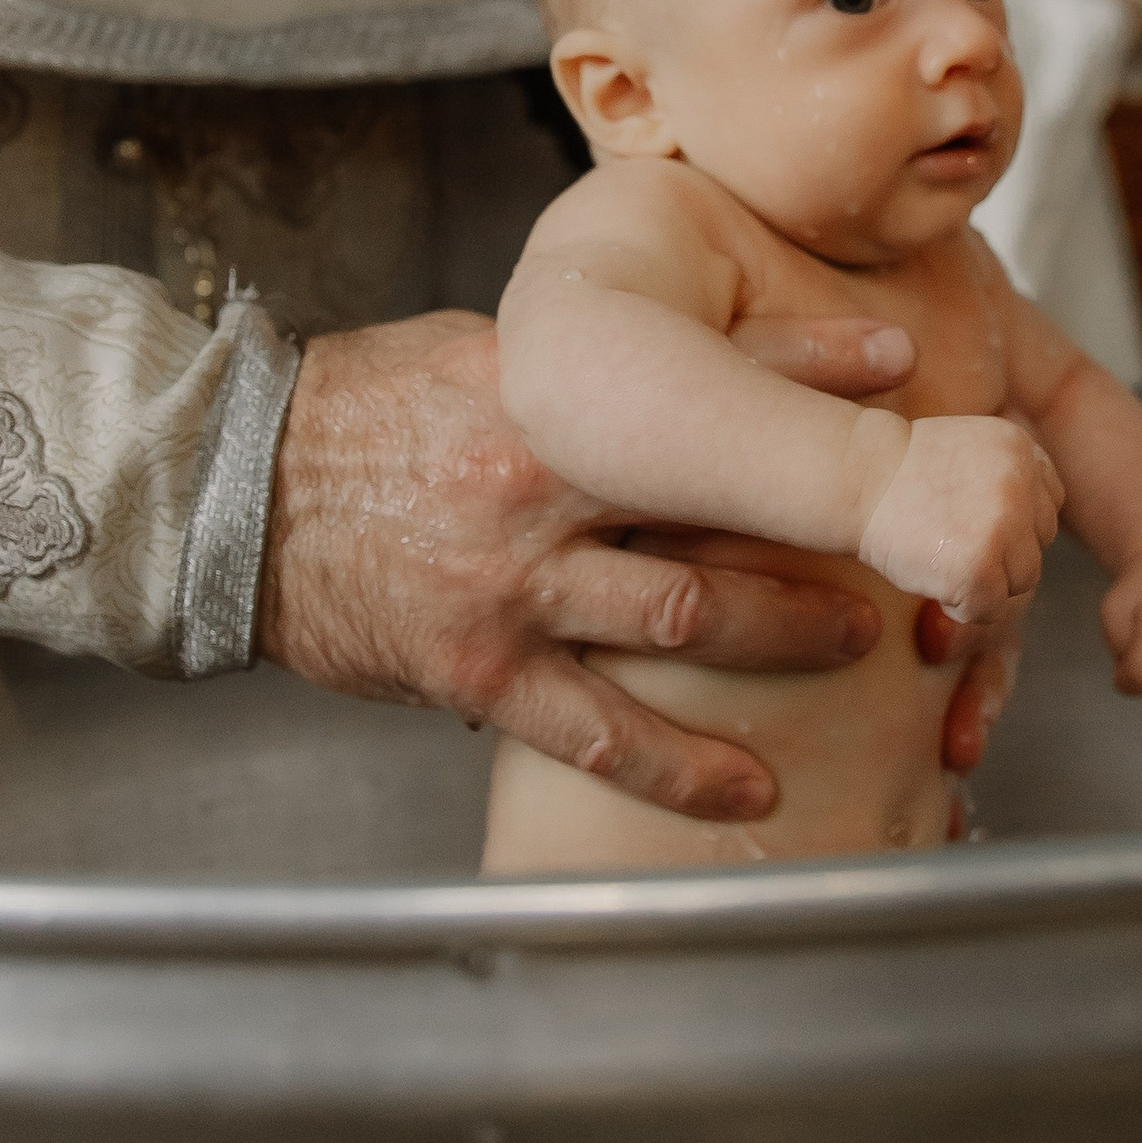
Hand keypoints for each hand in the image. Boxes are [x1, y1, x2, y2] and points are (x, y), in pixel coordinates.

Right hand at [260, 312, 921, 822]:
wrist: (230, 494)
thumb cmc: (354, 414)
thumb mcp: (469, 358)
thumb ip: (569, 373)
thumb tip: (668, 356)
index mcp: (545, 394)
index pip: (700, 371)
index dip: (805, 364)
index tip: (897, 360)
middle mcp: (542, 486)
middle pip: (719, 495)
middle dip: (828, 516)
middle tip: (911, 528)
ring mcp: (515, 583)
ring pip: (687, 610)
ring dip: (786, 629)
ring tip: (863, 640)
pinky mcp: (480, 669)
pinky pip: (600, 730)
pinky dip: (683, 765)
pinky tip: (752, 786)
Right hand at [858, 415, 1060, 626]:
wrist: (854, 479)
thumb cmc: (900, 472)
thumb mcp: (969, 450)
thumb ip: (1009, 478)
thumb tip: (1034, 529)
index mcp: (1019, 448)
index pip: (1048, 504)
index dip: (1015, 522)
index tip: (975, 522)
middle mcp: (1020, 483)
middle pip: (1039, 543)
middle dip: (1003, 552)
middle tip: (951, 542)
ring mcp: (1003, 526)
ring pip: (1023, 579)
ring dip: (986, 581)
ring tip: (941, 559)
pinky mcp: (980, 569)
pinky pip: (991, 609)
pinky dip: (961, 605)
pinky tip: (931, 577)